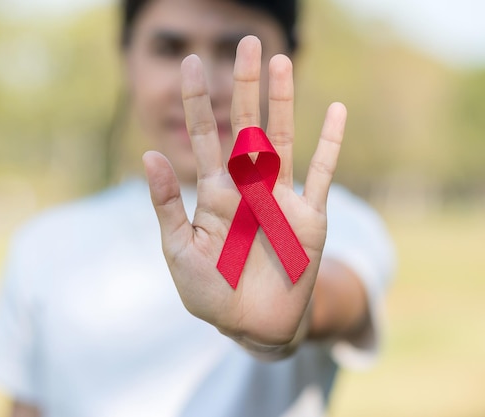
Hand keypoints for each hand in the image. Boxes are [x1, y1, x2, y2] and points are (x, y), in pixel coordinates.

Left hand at [142, 36, 346, 356]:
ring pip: (283, 140)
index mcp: (214, 193)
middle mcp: (248, 187)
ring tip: (280, 62)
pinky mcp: (310, 218)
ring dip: (282, 103)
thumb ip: (166, 205)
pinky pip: (322, 175)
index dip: (198, 101)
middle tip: (247, 43)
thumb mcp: (179, 251)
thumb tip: (148, 155)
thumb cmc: (210, 292)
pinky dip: (330, 145)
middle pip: (247, 126)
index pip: (205, 137)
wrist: (253, 326)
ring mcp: (280, 199)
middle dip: (245, 86)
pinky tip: (336, 110)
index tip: (191, 63)